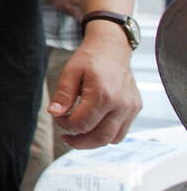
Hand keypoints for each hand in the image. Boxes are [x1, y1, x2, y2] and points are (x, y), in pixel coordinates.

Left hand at [48, 24, 139, 148]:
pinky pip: (122, 131)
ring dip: (93, 141)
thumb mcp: (70, 72)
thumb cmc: (90, 59)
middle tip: (65, 137)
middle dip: (79, 142)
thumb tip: (54, 113)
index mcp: (104, 94)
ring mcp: (131, 108)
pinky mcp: (135, 109)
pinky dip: (106, 134)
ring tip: (78, 132)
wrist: (112, 48)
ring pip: (113, 139)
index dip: (65, 124)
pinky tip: (93, 125)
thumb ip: (63, 95)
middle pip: (100, 138)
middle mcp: (122, 104)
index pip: (82, 124)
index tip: (59, 116)